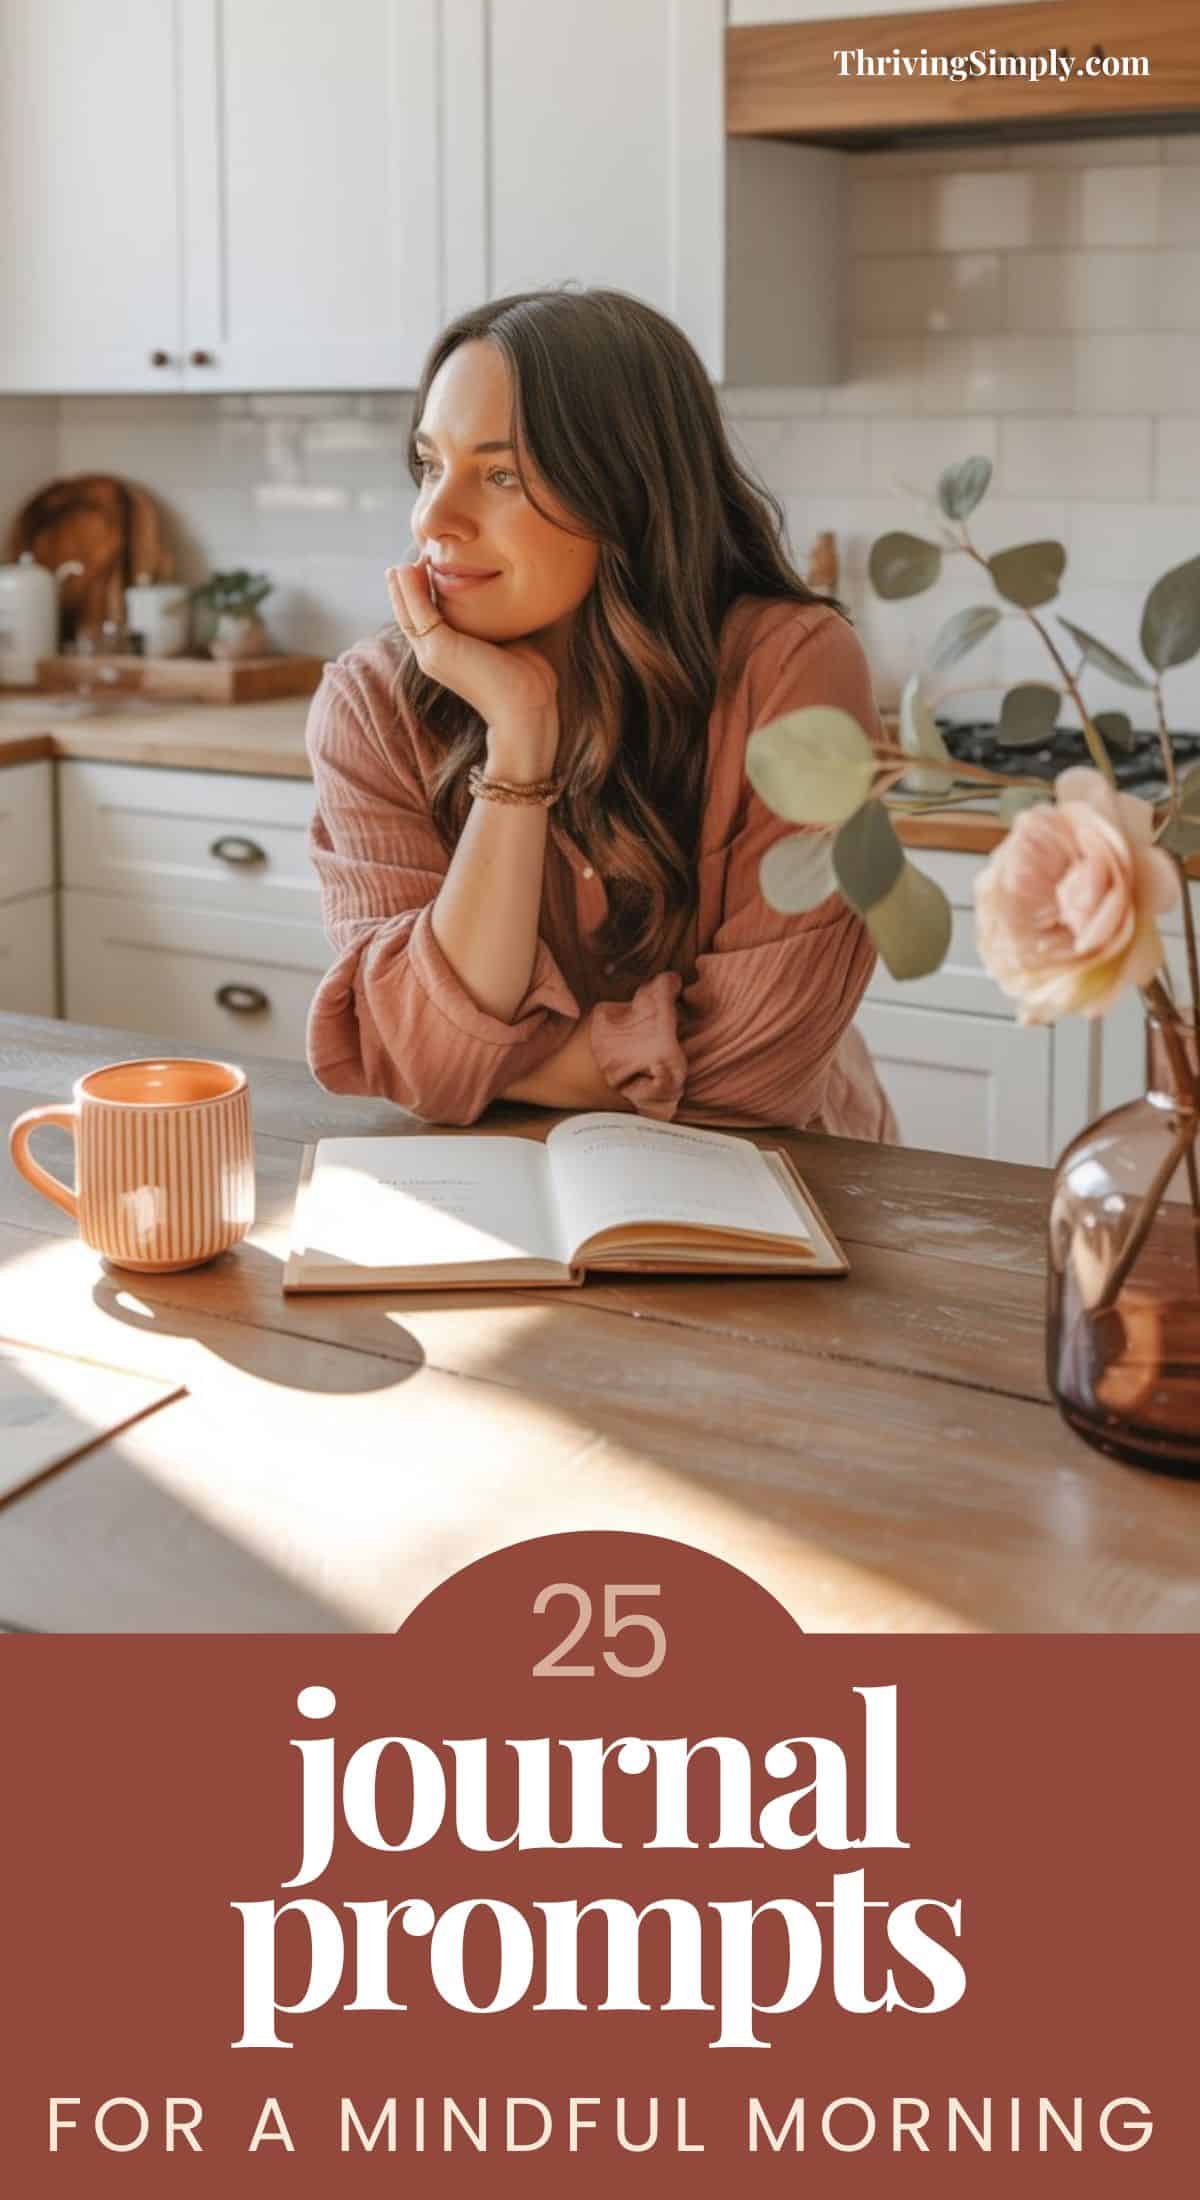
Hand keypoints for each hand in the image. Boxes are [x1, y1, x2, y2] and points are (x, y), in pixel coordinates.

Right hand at [387, 559, 559, 776]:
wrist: (526, 711)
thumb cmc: (526, 682)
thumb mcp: (507, 643)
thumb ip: (496, 625)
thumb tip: (506, 603)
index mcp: (446, 656)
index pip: (424, 620)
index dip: (421, 594)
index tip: (426, 567)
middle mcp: (432, 656)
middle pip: (408, 614)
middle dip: (405, 586)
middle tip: (408, 559)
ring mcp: (431, 653)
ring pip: (407, 611)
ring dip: (402, 583)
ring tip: (404, 560)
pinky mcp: (439, 647)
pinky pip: (417, 610)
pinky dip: (410, 588)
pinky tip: (410, 567)